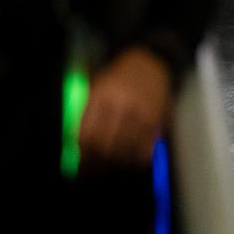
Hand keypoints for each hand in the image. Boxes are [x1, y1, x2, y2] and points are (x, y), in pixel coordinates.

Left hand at [79, 47, 171, 167]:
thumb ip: (86, 114)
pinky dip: (136, 161)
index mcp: (101, 95)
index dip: (81, 155)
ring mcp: (140, 114)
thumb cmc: (118, 78)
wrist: (150, 62)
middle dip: (96, 163)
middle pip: (103, 146)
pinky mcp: (157, 121)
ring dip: (115, 165)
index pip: (86, 134)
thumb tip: (77, 147)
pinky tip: (130, 162)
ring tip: (110, 168)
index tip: (80, 165)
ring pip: (123, 151)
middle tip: (93, 171)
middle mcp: (120, 105)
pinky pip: (144, 151)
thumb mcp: (96, 87)